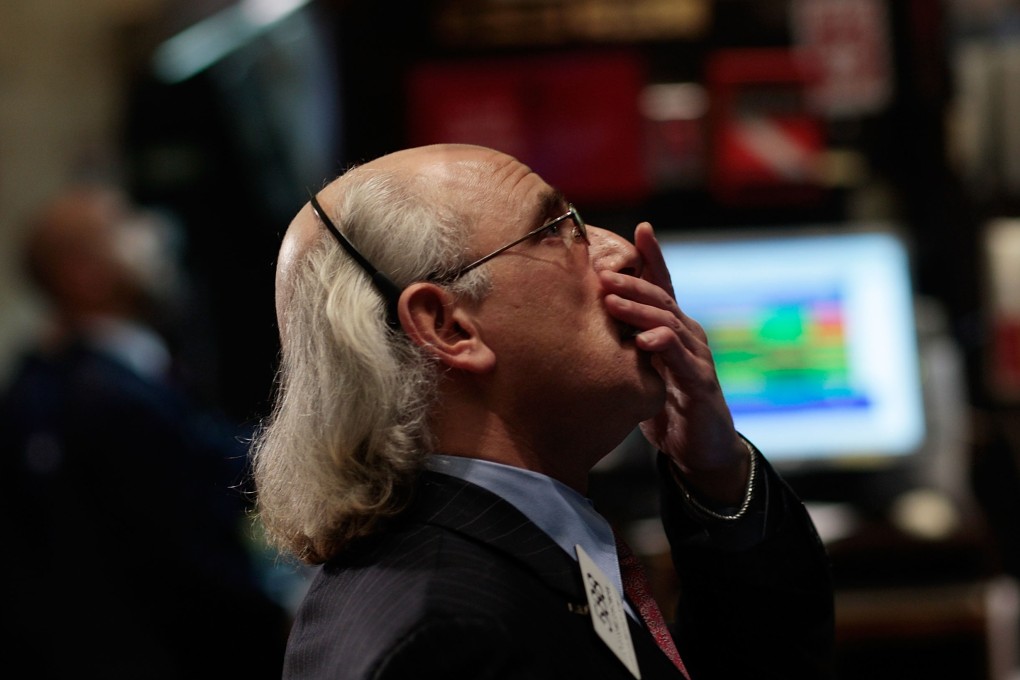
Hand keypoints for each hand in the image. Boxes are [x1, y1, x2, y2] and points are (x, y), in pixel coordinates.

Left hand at [599, 222, 748, 503]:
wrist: (702, 447)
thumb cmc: (668, 403)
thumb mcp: (643, 368)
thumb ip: (626, 344)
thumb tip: (586, 322)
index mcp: (674, 327)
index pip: (663, 286)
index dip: (653, 257)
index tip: (641, 228)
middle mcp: (688, 335)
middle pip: (661, 299)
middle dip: (632, 282)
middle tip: (601, 272)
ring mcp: (697, 357)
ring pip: (669, 323)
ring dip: (639, 310)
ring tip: (612, 301)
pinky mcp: (699, 384)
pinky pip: (681, 360)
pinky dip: (663, 346)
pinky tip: (645, 340)